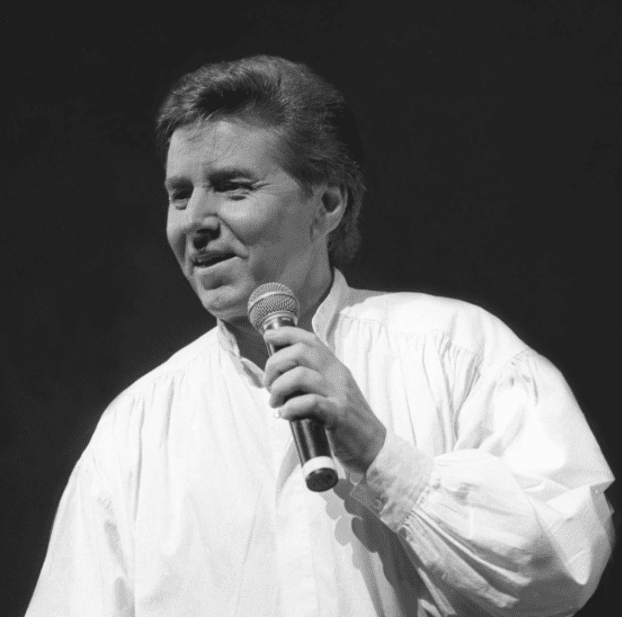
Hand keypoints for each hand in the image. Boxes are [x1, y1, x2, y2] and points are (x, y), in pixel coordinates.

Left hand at [263, 326, 386, 474]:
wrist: (374, 445)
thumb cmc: (347, 421)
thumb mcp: (331, 392)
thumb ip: (310, 382)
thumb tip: (278, 377)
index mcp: (334, 367)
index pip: (310, 340)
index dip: (286, 334)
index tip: (269, 337)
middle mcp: (337, 375)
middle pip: (300, 352)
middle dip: (275, 364)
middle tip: (269, 385)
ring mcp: (338, 393)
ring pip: (301, 375)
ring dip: (279, 387)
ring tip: (275, 403)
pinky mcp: (338, 414)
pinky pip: (310, 403)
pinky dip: (291, 407)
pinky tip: (285, 415)